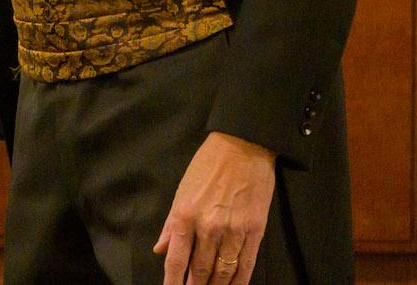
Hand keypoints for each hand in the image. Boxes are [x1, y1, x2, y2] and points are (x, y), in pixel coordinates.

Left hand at [155, 131, 273, 283]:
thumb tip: (161, 249)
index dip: (173, 283)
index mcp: (185, 215)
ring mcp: (233, 230)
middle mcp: (208, 226)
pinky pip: (246, 264)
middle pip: (200, 270)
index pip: (176, 260)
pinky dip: (239, 281)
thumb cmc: (209, 165)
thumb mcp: (182, 191)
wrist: (243, 146)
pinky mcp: (255, 230)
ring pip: (223, 271)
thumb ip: (171, 224)